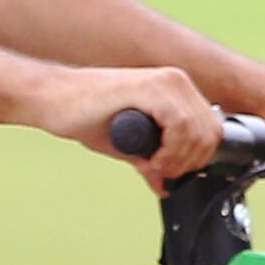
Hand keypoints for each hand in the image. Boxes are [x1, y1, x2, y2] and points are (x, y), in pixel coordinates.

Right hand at [47, 66, 216, 190]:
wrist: (53, 100)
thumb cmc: (85, 116)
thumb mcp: (129, 145)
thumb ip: (152, 159)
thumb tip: (167, 184)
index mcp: (175, 89)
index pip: (211, 129)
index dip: (196, 159)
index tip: (171, 173)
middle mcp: (175, 80)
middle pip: (211, 132)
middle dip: (189, 162)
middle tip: (160, 173)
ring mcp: (163, 81)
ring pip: (199, 131)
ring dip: (178, 159)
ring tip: (151, 167)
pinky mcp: (148, 88)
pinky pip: (180, 125)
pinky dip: (169, 151)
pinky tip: (149, 159)